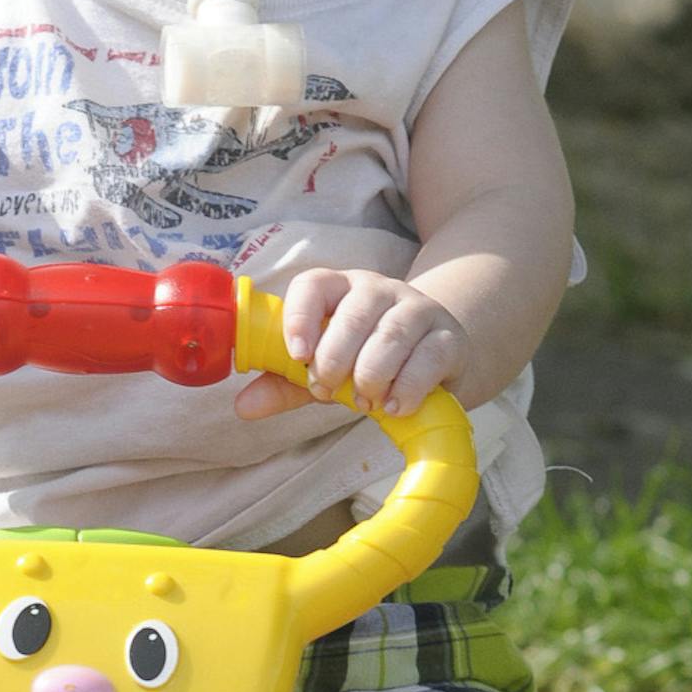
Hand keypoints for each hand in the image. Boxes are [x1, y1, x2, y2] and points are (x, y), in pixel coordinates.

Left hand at [235, 269, 468, 421]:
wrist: (435, 359)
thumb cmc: (367, 358)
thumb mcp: (324, 368)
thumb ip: (286, 383)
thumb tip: (244, 406)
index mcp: (340, 289)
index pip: (315, 284)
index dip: (301, 316)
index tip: (297, 355)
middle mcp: (379, 290)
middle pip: (353, 315)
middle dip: (334, 359)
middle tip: (326, 390)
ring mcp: (418, 310)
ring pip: (390, 336)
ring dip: (370, 376)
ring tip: (362, 401)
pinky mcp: (448, 338)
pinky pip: (427, 358)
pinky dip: (406, 389)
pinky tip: (394, 407)